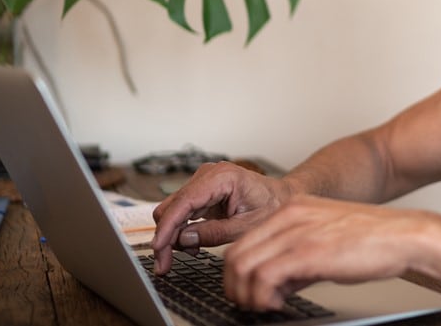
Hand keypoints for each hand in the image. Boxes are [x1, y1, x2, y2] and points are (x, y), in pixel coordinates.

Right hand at [150, 161, 292, 274]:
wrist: (281, 197)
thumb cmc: (271, 206)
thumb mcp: (246, 226)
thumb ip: (214, 233)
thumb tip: (183, 239)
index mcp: (222, 177)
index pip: (184, 202)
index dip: (167, 227)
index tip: (158, 249)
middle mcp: (208, 175)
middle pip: (171, 206)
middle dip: (166, 236)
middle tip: (165, 265)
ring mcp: (202, 182)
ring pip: (172, 210)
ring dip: (174, 235)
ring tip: (190, 254)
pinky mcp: (201, 192)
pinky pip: (181, 212)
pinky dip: (182, 231)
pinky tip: (193, 245)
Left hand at [220, 195, 440, 310]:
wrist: (404, 235)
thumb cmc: (372, 239)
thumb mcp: (325, 240)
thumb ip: (297, 257)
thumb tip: (277, 283)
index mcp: (291, 210)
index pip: (242, 243)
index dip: (238, 274)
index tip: (249, 292)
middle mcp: (288, 216)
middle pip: (234, 256)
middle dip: (236, 287)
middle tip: (252, 304)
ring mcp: (296, 232)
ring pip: (242, 267)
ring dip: (247, 295)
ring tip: (267, 305)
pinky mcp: (307, 252)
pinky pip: (263, 277)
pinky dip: (263, 297)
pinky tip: (279, 303)